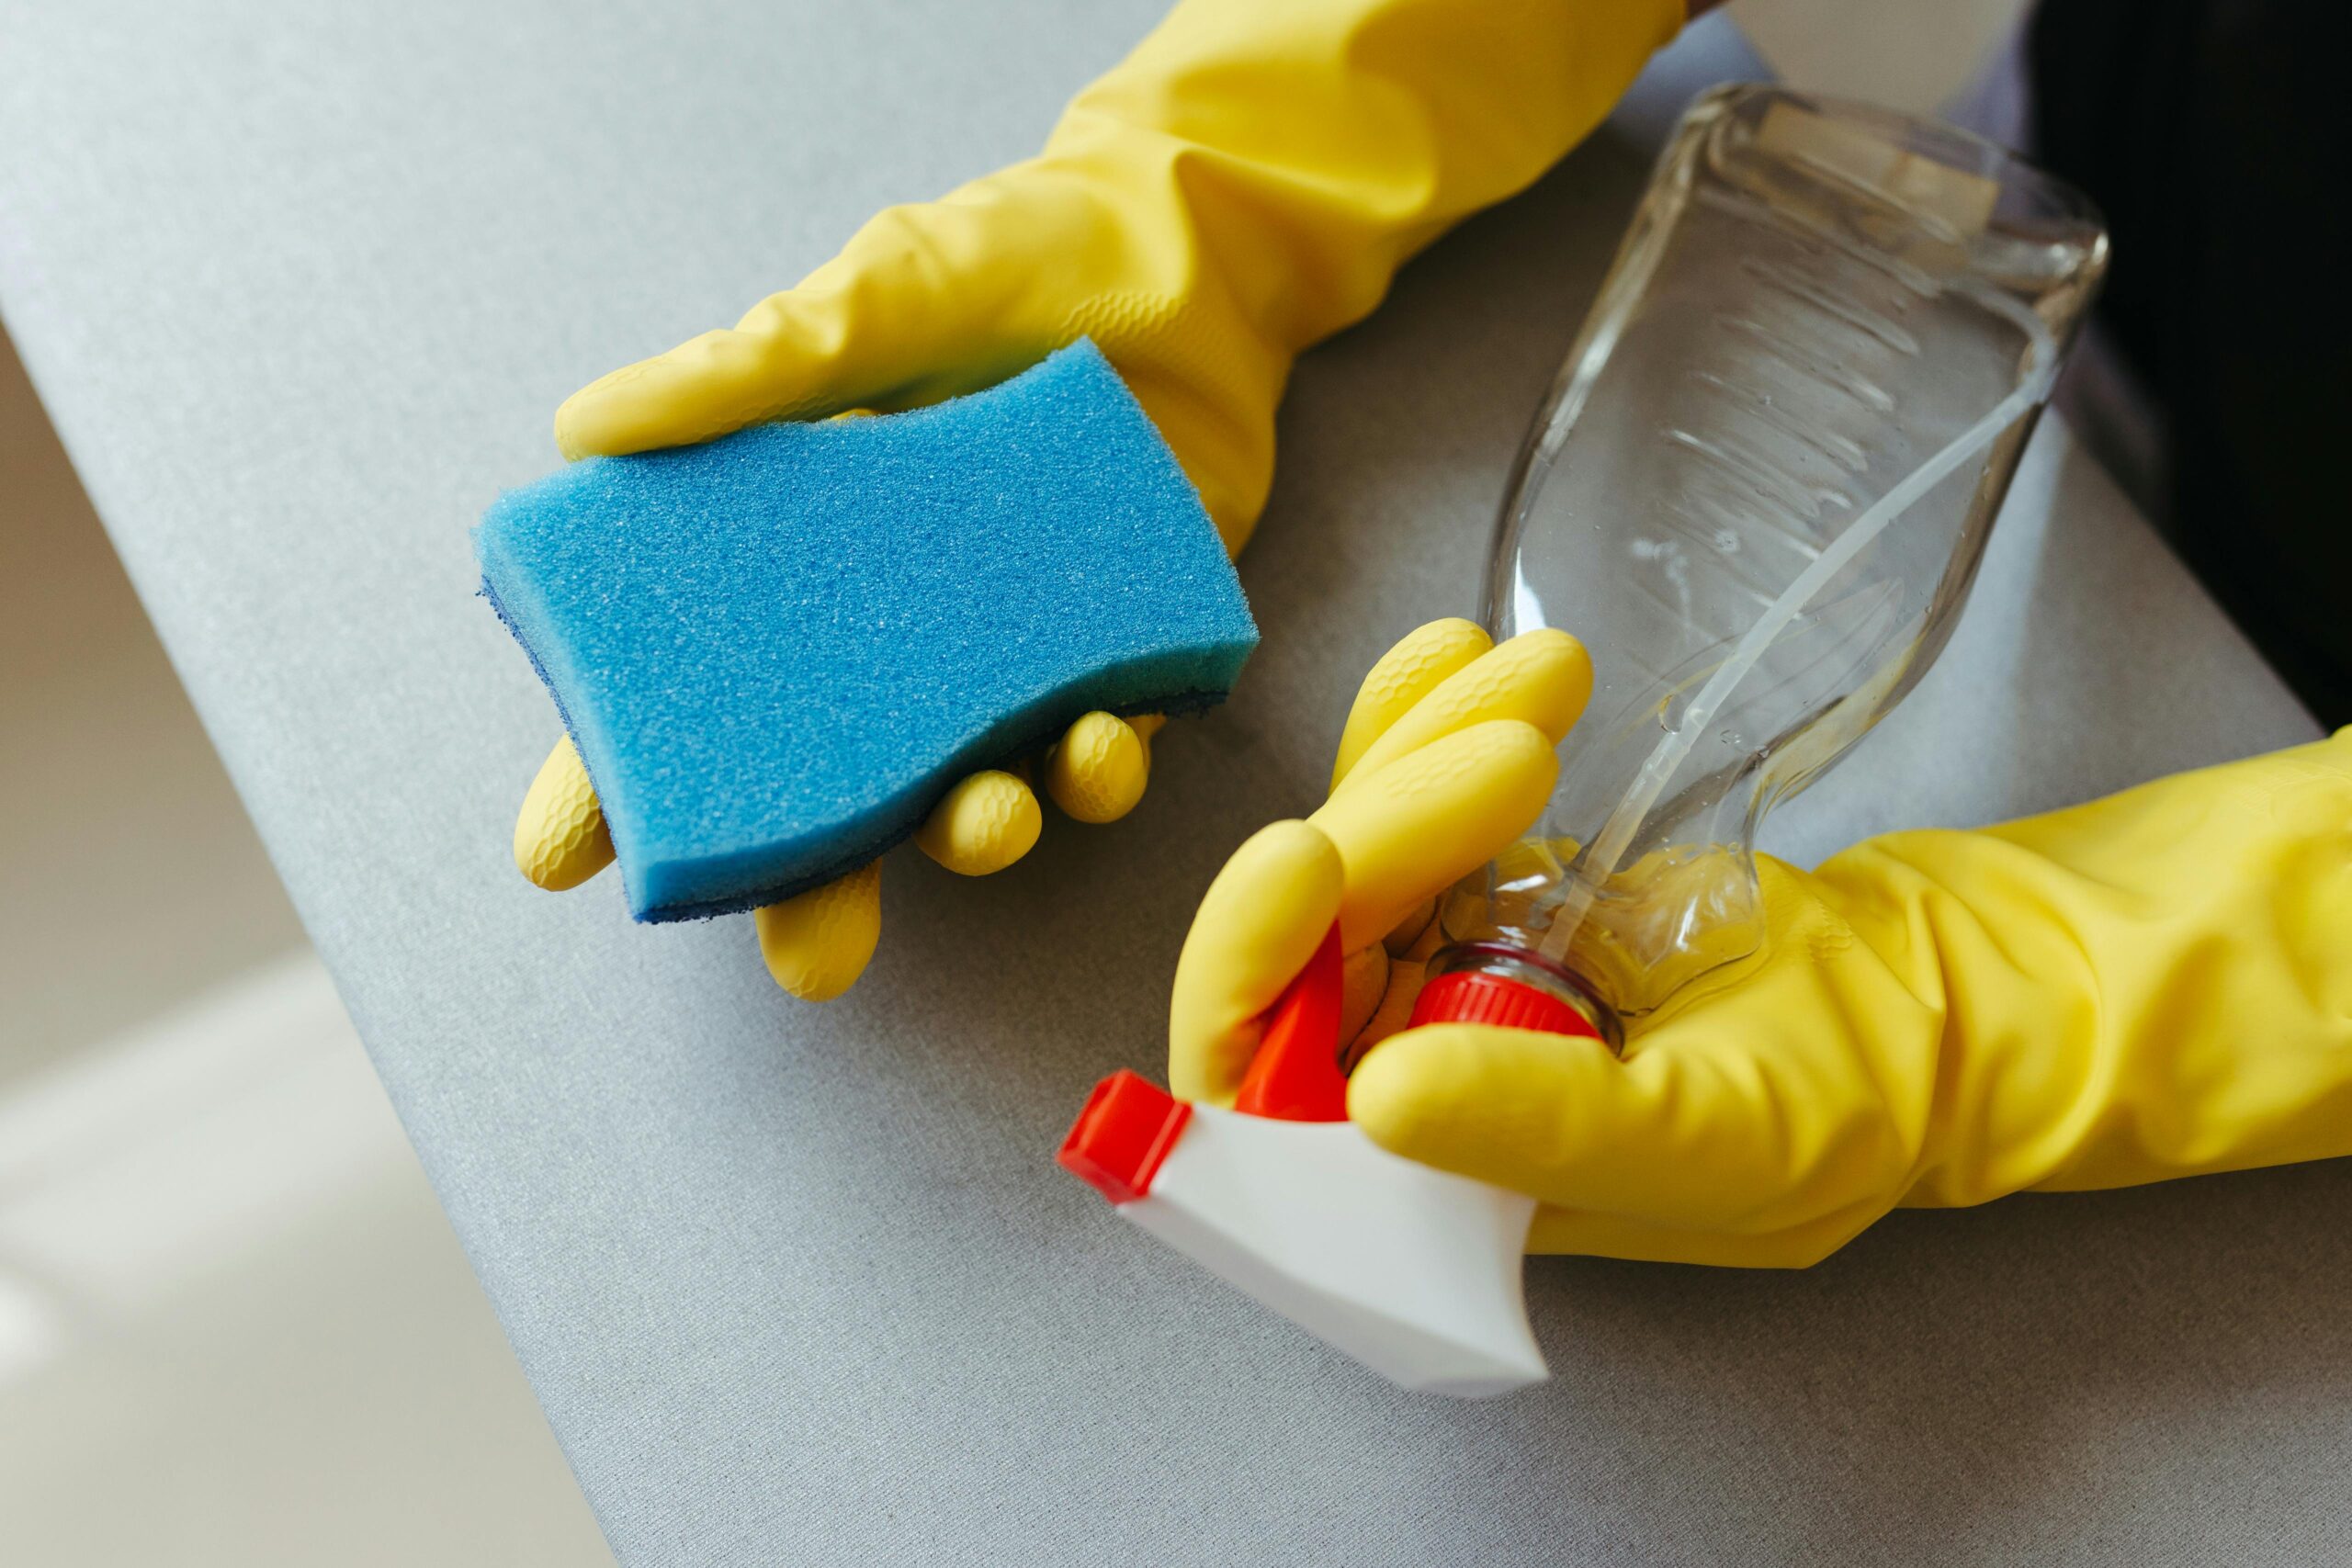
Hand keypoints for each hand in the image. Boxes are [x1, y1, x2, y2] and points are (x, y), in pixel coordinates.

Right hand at [506, 0, 1683, 998]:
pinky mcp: (1118, 654)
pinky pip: (1098, 752)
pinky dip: (1094, 771)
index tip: (559, 856)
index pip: (690, 688)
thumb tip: (584, 428)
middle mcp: (893, 632)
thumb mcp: (873, 295)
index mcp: (802, 558)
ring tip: (980, 820)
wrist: (1187, 245)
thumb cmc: (1009, 256)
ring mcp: (1005, 657)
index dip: (617, 776)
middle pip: (829, 794)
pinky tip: (1092, 744)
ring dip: (970, 838)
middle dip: (811, 891)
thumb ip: (747, 369)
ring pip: (969, 796)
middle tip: (808, 957)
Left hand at [1184, 633, 2351, 1264]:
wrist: (1940, 989)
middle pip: (1305, 939)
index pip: (1253, 1098)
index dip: (1244, 975)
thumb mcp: (1700, 1134)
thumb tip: (1372, 1096)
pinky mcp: (1482, 879)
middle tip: (1516, 753)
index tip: (1305, 854)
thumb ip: (1537, 1124)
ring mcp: (1436, 968)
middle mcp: (1404, 1074)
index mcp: (1425, 1177)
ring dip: (1427, 743)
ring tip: (1550, 681)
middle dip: (1390, 821)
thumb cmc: (1841, 1100)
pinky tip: (1467, 650)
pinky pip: (1410, 786)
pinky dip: (1431, 711)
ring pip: (1358, 840)